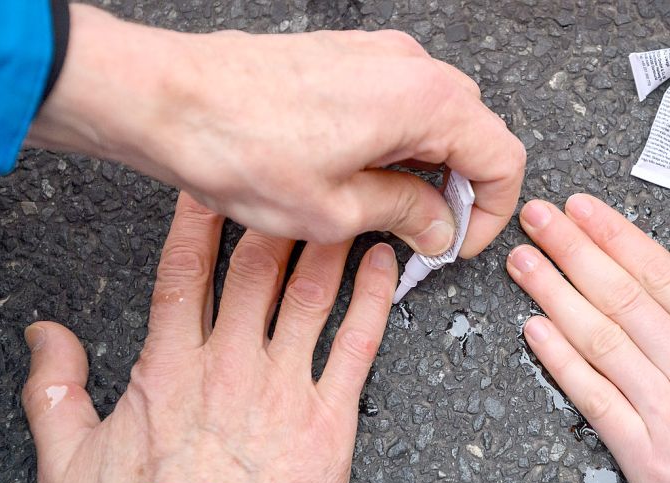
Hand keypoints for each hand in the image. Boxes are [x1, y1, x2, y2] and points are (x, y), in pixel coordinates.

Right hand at [21, 194, 396, 482]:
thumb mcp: (70, 458)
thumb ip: (54, 388)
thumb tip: (45, 336)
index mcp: (172, 366)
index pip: (185, 271)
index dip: (199, 221)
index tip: (214, 186)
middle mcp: (231, 364)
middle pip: (256, 269)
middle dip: (275, 217)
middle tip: (295, 179)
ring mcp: (283, 387)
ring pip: (311, 294)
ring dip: (329, 244)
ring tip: (348, 205)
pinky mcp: (328, 418)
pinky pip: (357, 345)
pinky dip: (374, 300)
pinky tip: (383, 266)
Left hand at [26, 5, 524, 256]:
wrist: (167, 98)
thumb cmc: (240, 146)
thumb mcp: (336, 210)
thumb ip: (407, 216)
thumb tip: (440, 227)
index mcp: (425, 100)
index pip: (502, 158)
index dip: (492, 212)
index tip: (458, 242)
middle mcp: (409, 65)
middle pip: (474, 133)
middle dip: (461, 189)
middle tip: (426, 233)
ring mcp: (376, 55)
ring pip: (436, 117)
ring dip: (426, 167)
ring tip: (386, 208)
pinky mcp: (346, 57)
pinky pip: (398, 101)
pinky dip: (397, 142)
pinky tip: (360, 174)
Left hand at [507, 194, 669, 482]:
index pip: (660, 274)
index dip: (615, 237)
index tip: (583, 210)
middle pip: (619, 296)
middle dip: (573, 250)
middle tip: (539, 219)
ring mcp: (664, 409)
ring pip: (598, 338)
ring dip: (554, 294)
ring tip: (523, 261)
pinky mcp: (644, 453)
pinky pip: (594, 399)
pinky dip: (560, 362)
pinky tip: (535, 330)